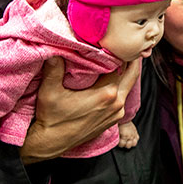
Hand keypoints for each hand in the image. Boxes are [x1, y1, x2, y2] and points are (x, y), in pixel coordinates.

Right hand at [20, 57, 139, 163]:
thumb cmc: (52, 118)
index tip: (118, 40)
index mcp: (107, 94)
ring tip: (122, 60)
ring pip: (128, 88)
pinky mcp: (113, 120)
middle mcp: (117, 103)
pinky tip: (114, 80)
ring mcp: (117, 113)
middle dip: (132, 61)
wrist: (52, 143)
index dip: (118, 52)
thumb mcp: (50, 91)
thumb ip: (54, 68)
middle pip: (132, 76)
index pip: (120, 66)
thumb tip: (57, 49)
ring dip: (126, 74)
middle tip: (130, 46)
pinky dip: (121, 87)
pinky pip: (123, 98)